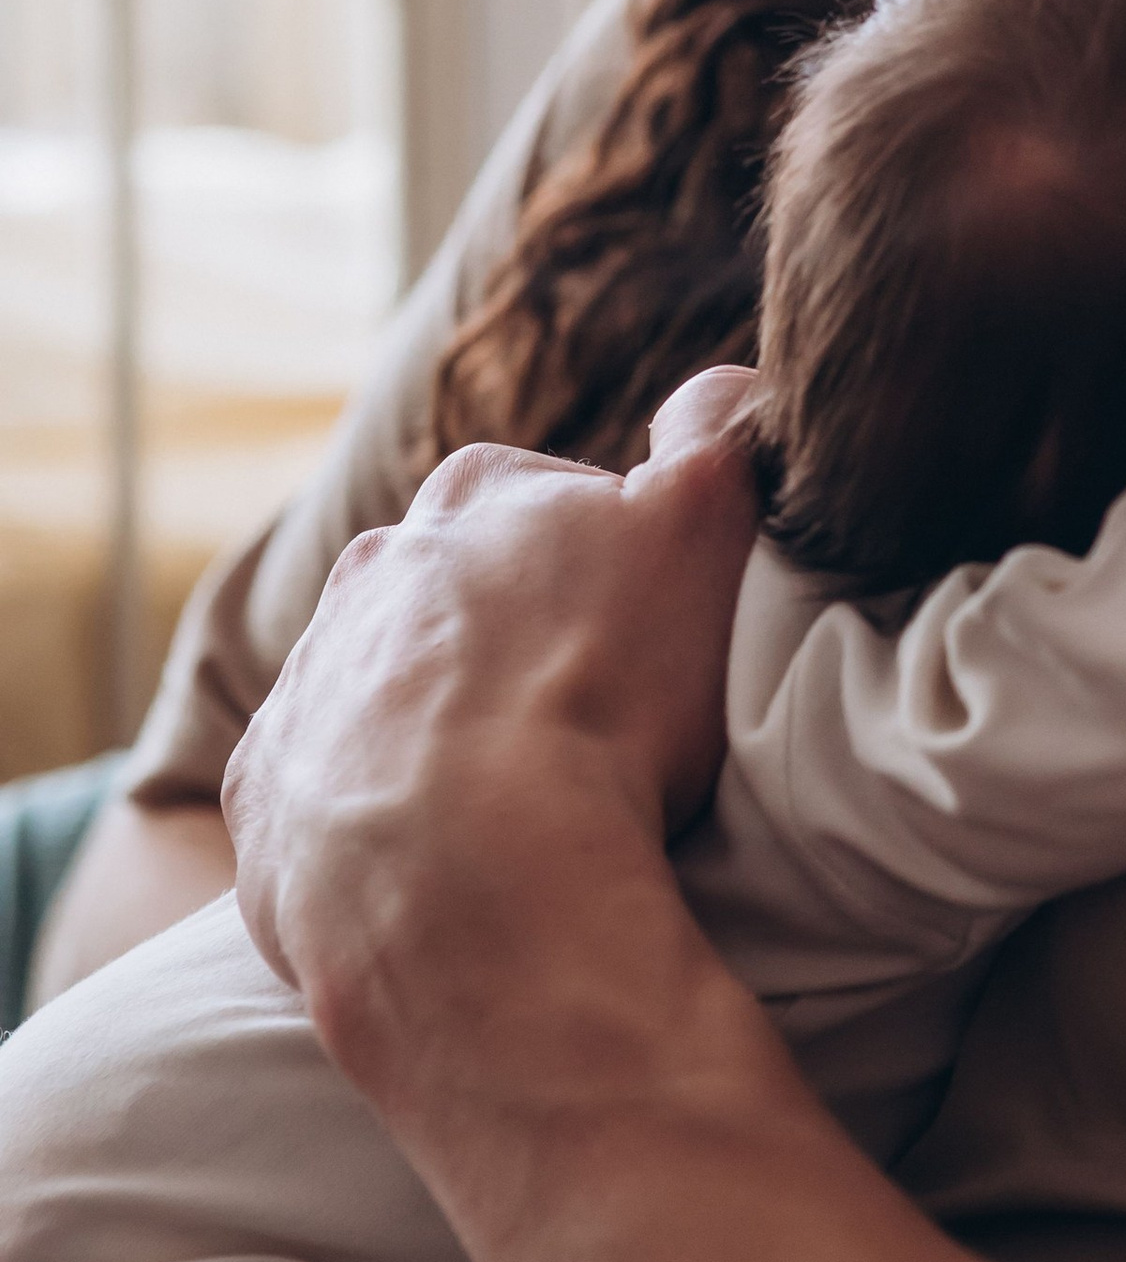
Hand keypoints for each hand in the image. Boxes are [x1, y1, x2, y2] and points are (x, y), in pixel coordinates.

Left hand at [224, 368, 762, 1087]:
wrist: (470, 872)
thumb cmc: (602, 691)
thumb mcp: (705, 524)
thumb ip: (718, 434)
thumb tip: (724, 389)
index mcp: (475, 496)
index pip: (554, 506)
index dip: (613, 571)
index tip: (651, 642)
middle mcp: (370, 572)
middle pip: (458, 596)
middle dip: (510, 644)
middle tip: (588, 725)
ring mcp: (306, 683)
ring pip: (384, 690)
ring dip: (436, 730)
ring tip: (518, 807)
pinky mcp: (264, 795)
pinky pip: (322, 794)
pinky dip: (372, 819)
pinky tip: (440, 862)